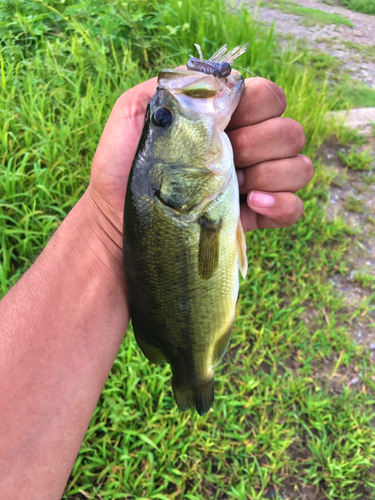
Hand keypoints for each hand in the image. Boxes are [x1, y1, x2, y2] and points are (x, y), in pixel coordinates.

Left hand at [89, 75, 311, 241]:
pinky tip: (251, 205)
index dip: (256, 106)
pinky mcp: (258, 216)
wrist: (117, 221)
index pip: (269, 97)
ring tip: (233, 187)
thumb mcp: (135, 112)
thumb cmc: (124, 168)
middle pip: (290, 131)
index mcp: (225, 120)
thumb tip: (221, 79)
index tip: (225, 122)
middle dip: (258, 144)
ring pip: (300, 166)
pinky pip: (295, 207)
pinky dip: (281, 204)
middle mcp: (248, 147)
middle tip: (220, 161)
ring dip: (269, 175)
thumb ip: (175, 85)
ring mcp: (256, 182)